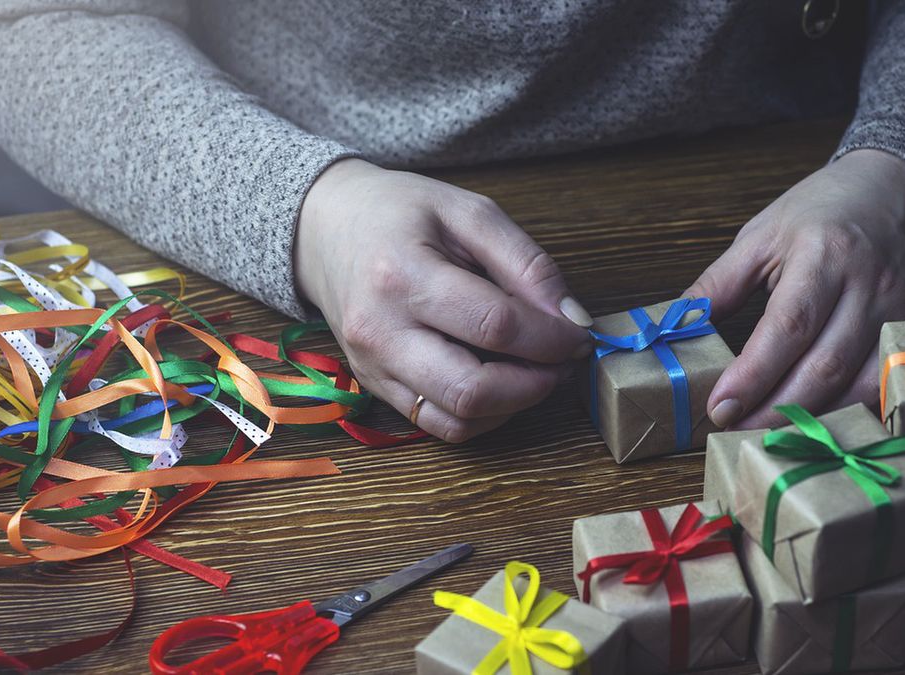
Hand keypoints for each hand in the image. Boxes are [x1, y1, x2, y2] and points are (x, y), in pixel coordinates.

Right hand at [295, 159, 592, 441]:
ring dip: (513, 406)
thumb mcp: (469, 212)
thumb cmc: (399, 212)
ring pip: (457, 419)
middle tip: (563, 361)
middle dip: (536, 383)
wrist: (324, 228)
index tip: (579, 333)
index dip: (551, 338)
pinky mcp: (375, 388)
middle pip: (472, 389)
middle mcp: (380, 330)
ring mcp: (372, 367)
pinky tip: (502, 384)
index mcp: (402, 274)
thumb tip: (572, 319)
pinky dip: (482, 415)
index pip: (495, 326)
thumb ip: (526, 263)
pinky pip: (439, 425)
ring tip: (536, 371)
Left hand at [686, 149, 904, 428]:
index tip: (719, 406)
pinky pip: (882, 384)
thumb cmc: (825, 210)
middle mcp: (866, 286)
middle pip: (823, 366)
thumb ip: (719, 282)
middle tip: (733, 430)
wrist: (901, 189)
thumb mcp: (763, 234)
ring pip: (858, 384)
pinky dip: (848, 411)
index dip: (753, 374)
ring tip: (768, 436)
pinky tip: (816, 424)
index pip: (788, 326)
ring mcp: (897, 311)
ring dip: (812, 419)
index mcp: (822, 254)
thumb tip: (677, 324)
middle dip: (775, 408)